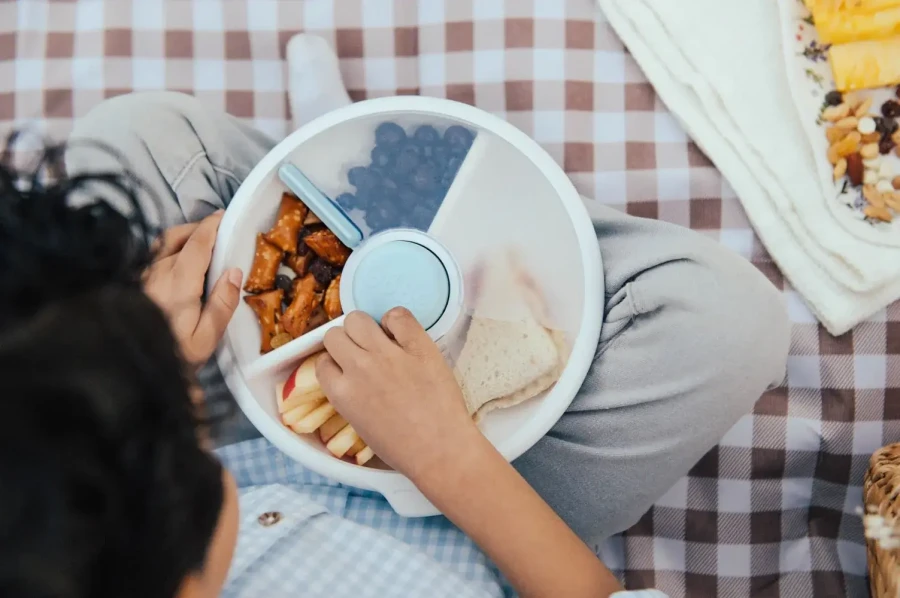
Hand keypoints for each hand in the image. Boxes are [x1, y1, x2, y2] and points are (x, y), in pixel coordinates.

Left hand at [144, 211, 242, 365]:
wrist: (124, 369)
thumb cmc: (171, 356)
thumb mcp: (205, 338)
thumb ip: (222, 304)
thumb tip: (235, 271)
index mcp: (179, 281)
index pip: (197, 242)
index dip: (212, 226)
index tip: (224, 216)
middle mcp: (157, 272)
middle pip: (177, 236)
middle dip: (198, 227)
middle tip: (216, 231)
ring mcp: (141, 276)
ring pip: (161, 244)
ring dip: (182, 236)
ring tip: (199, 242)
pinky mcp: (132, 284)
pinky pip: (152, 257)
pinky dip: (168, 250)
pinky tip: (177, 263)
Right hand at [316, 308, 480, 482]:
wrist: (442, 450)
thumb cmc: (403, 448)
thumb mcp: (361, 426)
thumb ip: (350, 398)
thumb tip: (354, 378)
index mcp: (341, 393)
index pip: (322, 362)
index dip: (335, 363)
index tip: (346, 368)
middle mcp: (359, 368)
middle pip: (334, 335)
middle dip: (345, 342)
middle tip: (362, 352)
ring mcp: (388, 354)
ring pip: (358, 319)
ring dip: (365, 328)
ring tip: (380, 340)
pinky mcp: (418, 345)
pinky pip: (397, 314)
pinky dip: (396, 321)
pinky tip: (403, 336)